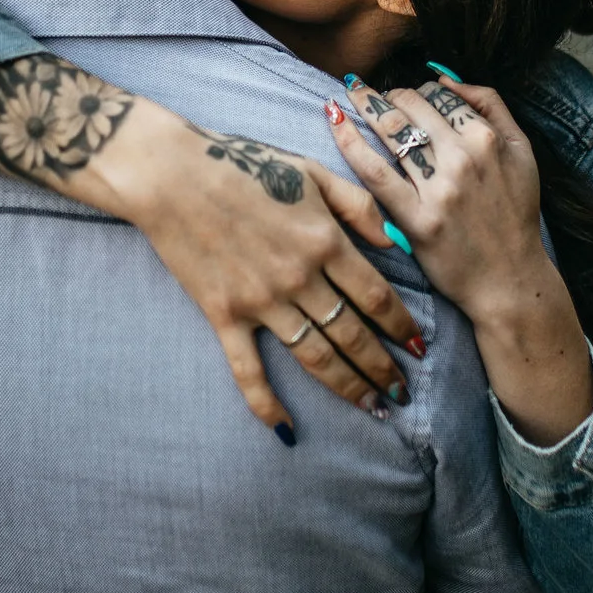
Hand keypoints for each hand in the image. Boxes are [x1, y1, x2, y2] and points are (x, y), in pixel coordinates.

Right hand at [0, 55, 422, 439]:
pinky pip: (248, 370)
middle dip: (383, 367)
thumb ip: (359, 204)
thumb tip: (394, 242)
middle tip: (403, 391)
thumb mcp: (312, 171)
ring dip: (348, 386)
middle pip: (353, 335)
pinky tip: (287, 429)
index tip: (420, 349)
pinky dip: (267, 404)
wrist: (172, 174)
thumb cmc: (244, 163)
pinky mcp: (224, 315)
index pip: (377, 296)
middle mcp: (300, 278)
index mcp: (325, 240)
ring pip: (316, 356)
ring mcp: (261, 301)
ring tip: (373, 406)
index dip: (403, 326)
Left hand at [328, 72, 592, 445]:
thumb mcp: (523, 152)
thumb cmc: (514, 215)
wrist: (510, 279)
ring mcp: (438, 190)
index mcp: (488, 138)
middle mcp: (464, 158)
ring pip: (392, 131)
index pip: (440, 96)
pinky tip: (333, 120)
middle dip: (387, 93)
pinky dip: (351, 142)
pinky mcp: (416, 219)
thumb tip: (446, 77)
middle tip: (370, 93)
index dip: (418, 91)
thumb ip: (493, 105)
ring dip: (366, 104)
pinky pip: (375, 172)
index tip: (404, 96)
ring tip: (349, 94)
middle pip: (411, 107)